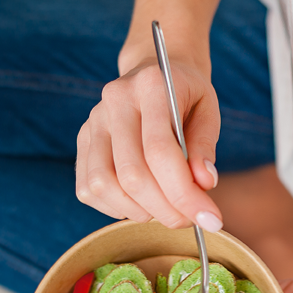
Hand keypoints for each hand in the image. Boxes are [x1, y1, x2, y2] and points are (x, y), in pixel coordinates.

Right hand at [75, 59, 223, 230]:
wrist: (155, 72)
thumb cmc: (186, 96)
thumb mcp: (208, 111)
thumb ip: (205, 146)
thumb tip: (204, 184)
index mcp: (150, 86)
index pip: (160, 151)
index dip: (184, 193)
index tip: (210, 219)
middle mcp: (114, 101)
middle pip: (132, 174)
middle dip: (165, 210)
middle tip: (188, 219)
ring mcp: (93, 122)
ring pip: (104, 185)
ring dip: (139, 211)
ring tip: (165, 209)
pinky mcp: (82, 140)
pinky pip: (88, 189)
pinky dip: (116, 207)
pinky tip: (140, 202)